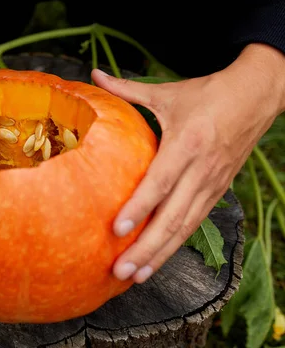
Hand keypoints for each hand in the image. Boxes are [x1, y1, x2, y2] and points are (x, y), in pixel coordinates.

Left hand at [91, 43, 284, 283]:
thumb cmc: (207, 94)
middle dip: (146, 248)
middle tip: (121, 271)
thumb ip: (126, 89)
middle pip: (172, 217)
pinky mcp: (218, 191)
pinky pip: (194, 223)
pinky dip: (175, 244)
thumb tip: (93, 74)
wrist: (257, 96)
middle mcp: (201, 170)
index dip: (138, 207)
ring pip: (185, 227)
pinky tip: (157, 259)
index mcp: (186, 143)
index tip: (116, 229)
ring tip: (135, 276)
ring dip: (160, 254)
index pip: (159, 182)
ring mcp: (213, 184)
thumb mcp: (166, 92)